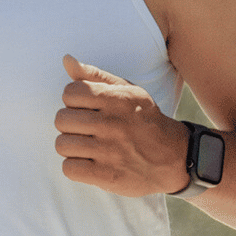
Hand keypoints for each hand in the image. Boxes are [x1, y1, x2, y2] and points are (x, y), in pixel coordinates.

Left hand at [54, 55, 191, 196]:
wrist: (174, 157)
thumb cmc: (144, 121)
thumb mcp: (127, 91)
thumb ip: (95, 75)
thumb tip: (66, 59)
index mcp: (116, 99)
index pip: (70, 93)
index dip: (73, 101)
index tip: (86, 109)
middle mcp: (112, 124)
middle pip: (61, 120)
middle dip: (69, 125)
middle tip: (85, 130)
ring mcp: (109, 151)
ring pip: (62, 145)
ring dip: (70, 147)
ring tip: (85, 146)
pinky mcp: (107, 175)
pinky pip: (68, 169)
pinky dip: (74, 167)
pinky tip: (87, 163)